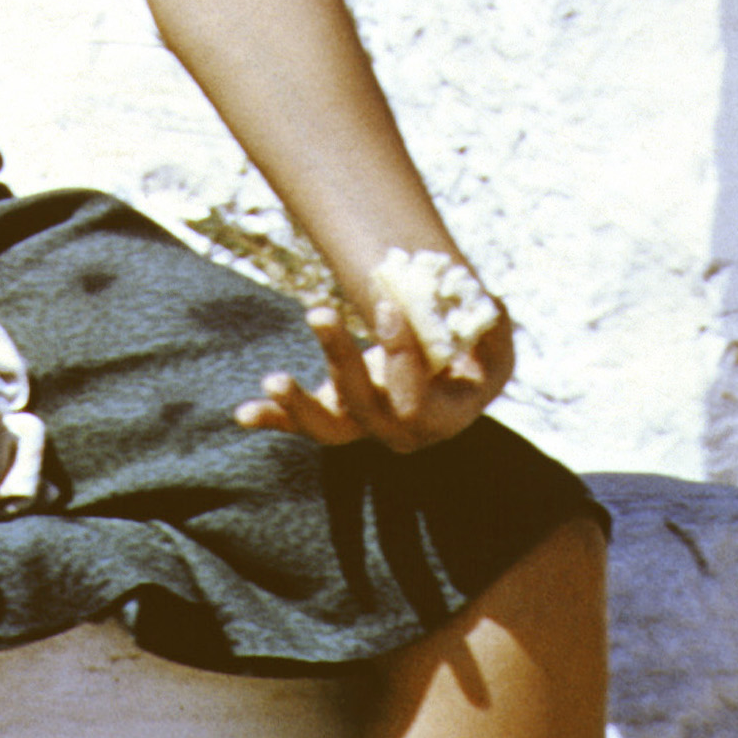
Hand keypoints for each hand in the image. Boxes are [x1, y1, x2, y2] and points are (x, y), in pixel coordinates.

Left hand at [237, 291, 513, 454]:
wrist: (453, 376)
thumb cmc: (475, 350)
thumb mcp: (495, 341)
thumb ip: (489, 328)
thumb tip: (480, 308)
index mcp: (441, 418)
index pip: (413, 399)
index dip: (399, 354)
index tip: (384, 305)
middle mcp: (400, 432)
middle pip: (364, 407)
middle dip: (340, 357)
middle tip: (319, 310)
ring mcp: (365, 427)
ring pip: (329, 429)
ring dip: (297, 406)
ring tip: (272, 379)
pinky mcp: (339, 415)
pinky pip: (305, 425)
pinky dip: (274, 420)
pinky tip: (243, 414)